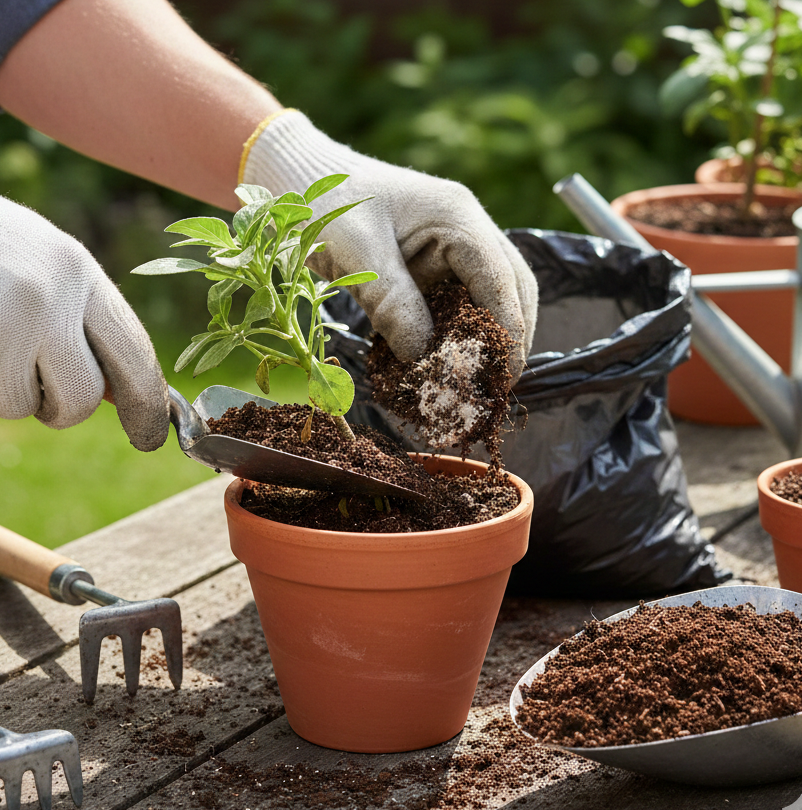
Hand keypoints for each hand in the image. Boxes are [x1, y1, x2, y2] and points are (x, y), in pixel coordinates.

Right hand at [0, 197, 168, 450]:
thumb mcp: (40, 261)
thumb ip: (79, 318)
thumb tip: (114, 391)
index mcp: (77, 270)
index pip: (134, 353)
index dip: (145, 404)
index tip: (148, 436)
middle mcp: (48, 297)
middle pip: (82, 396)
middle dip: (63, 409)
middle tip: (38, 390)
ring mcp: (4, 322)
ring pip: (20, 404)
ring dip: (6, 392)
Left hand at [242, 111, 537, 380]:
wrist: (302, 179)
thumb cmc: (327, 204)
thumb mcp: (358, 254)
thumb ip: (392, 302)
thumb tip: (422, 357)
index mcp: (458, 216)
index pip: (501, 278)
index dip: (510, 329)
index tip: (505, 374)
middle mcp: (466, 227)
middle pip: (512, 286)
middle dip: (510, 335)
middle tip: (499, 383)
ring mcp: (452, 244)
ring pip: (491, 295)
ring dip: (488, 335)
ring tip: (479, 377)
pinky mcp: (434, 262)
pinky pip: (459, 298)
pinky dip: (458, 330)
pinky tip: (447, 357)